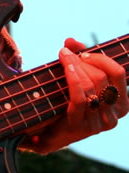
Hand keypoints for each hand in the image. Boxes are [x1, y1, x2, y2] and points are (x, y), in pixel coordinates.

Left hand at [26, 37, 127, 152]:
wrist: (51, 131)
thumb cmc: (68, 100)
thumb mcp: (78, 77)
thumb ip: (77, 57)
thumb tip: (71, 41)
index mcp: (120, 102)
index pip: (118, 73)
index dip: (100, 58)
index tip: (83, 54)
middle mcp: (114, 115)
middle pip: (101, 77)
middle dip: (82, 61)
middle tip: (66, 54)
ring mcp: (98, 123)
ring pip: (90, 85)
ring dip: (75, 66)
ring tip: (63, 56)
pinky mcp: (81, 127)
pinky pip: (80, 97)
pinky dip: (73, 78)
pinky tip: (66, 67)